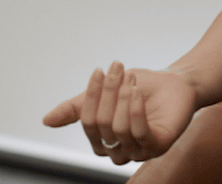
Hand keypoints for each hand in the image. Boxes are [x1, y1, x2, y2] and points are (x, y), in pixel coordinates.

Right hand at [42, 61, 197, 164]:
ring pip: (119, 129)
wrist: (176, 84)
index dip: (91, 96)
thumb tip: (46, 120)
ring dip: (123, 99)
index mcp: (103, 141)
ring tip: (131, 80)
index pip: (88, 123)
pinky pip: (140, 134)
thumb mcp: (104, 94)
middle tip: (119, 69)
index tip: (99, 70)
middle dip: (109, 93)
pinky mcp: (158, 147)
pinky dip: (135, 111)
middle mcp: (119, 151)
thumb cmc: (141, 88)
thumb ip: (76, 108)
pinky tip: (136, 93)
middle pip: (103, 125)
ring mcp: (139, 151)